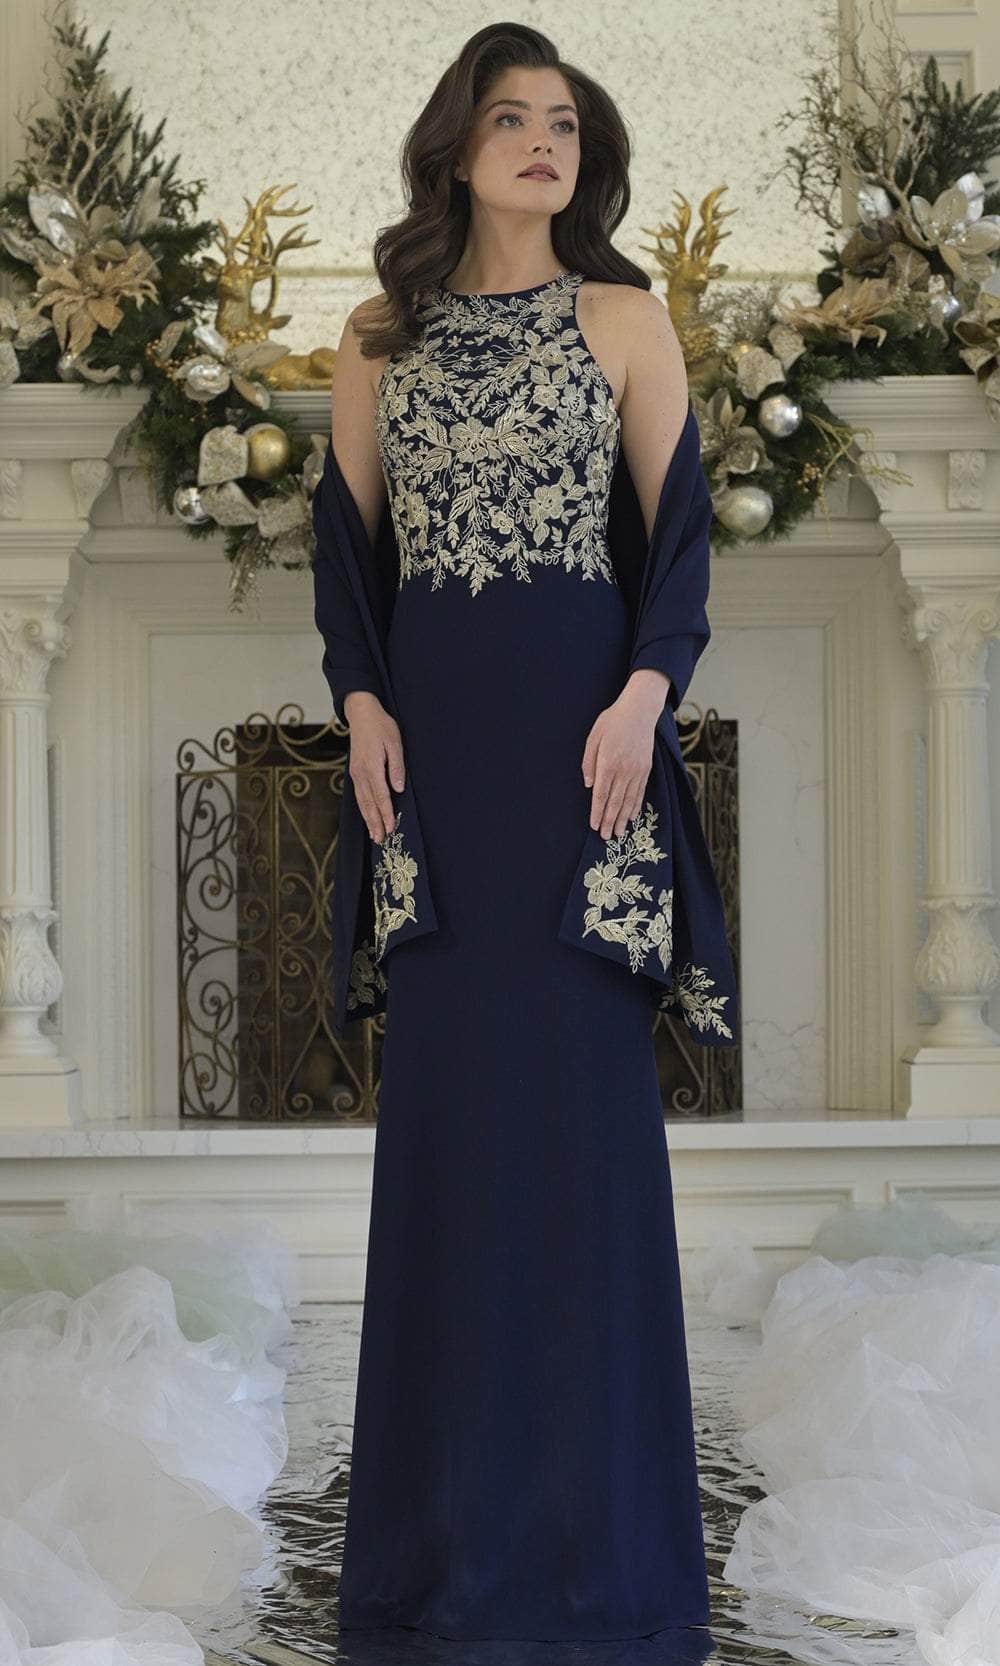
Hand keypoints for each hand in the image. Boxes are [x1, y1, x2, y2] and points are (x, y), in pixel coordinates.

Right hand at [343, 691, 405, 842]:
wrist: (361, 714)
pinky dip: (363, 809)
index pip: (381, 796)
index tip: (391, 828)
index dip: (386, 814)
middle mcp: (361, 773)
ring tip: (374, 835)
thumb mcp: (394, 743)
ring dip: (368, 820)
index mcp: (372, 767)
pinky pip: (359, 795)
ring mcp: (356, 773)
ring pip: (362, 802)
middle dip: (375, 823)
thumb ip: (396, 767)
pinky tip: (367, 817)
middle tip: (381, 840)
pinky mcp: (355, 772)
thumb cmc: (381, 727)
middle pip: (369, 804)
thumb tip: (398, 788)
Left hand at [581, 671, 668, 838]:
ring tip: (619, 833)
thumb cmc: (613, 721)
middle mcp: (624, 770)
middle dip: (610, 822)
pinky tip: (632, 817)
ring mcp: (637, 771)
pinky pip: (640, 792)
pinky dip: (636, 806)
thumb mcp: (593, 737)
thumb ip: (588, 763)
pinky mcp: (646, 769)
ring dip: (623, 819)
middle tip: (607, 838)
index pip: (601, 795)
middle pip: (615, 802)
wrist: (640, 710)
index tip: (594, 826)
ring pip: (629, 801)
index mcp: (608, 763)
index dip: (597, 813)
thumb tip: (588, 785)